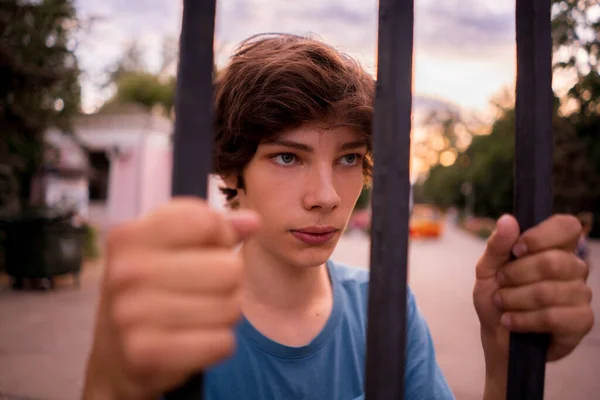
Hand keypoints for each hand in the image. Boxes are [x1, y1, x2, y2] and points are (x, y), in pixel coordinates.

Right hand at [82, 198, 259, 399]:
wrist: (117, 353)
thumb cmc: (152, 287)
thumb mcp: (171, 247)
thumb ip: (214, 228)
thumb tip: (253, 221)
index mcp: (130, 235)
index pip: (208, 221)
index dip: (221, 236)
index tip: (205, 250)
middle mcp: (126, 272)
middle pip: (229, 268)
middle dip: (229, 280)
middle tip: (204, 289)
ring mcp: (132, 316)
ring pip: (230, 308)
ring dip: (224, 313)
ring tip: (199, 314)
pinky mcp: (148, 355)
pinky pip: (222, 343)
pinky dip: (218, 343)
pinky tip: (195, 339)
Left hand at [473, 214, 593, 393]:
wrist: (498, 337)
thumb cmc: (496, 298)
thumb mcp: (487, 270)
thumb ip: (497, 245)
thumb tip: (508, 219)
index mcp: (555, 248)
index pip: (567, 226)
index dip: (541, 236)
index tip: (516, 250)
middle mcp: (574, 268)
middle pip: (553, 261)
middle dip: (515, 275)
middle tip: (501, 284)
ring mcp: (581, 294)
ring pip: (548, 291)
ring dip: (514, 299)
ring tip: (503, 304)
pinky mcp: (581, 321)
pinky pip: (553, 317)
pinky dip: (523, 320)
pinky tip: (511, 322)